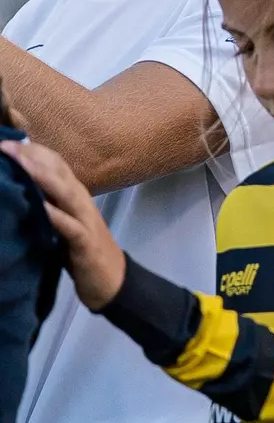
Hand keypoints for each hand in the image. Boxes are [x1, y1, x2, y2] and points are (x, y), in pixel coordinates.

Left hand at [0, 138, 124, 309]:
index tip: (6, 142)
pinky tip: (41, 206)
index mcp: (75, 195)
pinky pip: (70, 226)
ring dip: (41, 176)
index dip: (32, 150)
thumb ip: (48, 202)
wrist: (113, 280)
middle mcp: (81, 201)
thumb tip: (20, 187)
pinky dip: (56, 214)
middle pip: (59, 171)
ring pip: (65, 192)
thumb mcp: (64, 220)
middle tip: (4, 146)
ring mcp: (85, 220)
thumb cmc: (83, 250)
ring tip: (19, 164)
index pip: (56, 163)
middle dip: (31, 157)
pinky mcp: (85, 242)